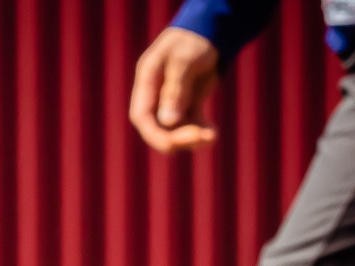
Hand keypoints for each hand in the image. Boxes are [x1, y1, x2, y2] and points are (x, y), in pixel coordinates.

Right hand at [129, 26, 221, 152]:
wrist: (210, 32)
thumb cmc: (193, 41)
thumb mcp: (184, 61)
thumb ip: (174, 90)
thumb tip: (168, 122)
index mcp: (147, 81)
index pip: (141, 116)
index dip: (154, 134)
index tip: (174, 143)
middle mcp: (155, 95)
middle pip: (157, 128)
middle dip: (177, 138)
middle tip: (201, 137)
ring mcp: (170, 101)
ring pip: (175, 131)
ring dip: (193, 138)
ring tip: (212, 136)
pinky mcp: (187, 104)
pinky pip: (190, 125)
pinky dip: (201, 131)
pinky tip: (213, 133)